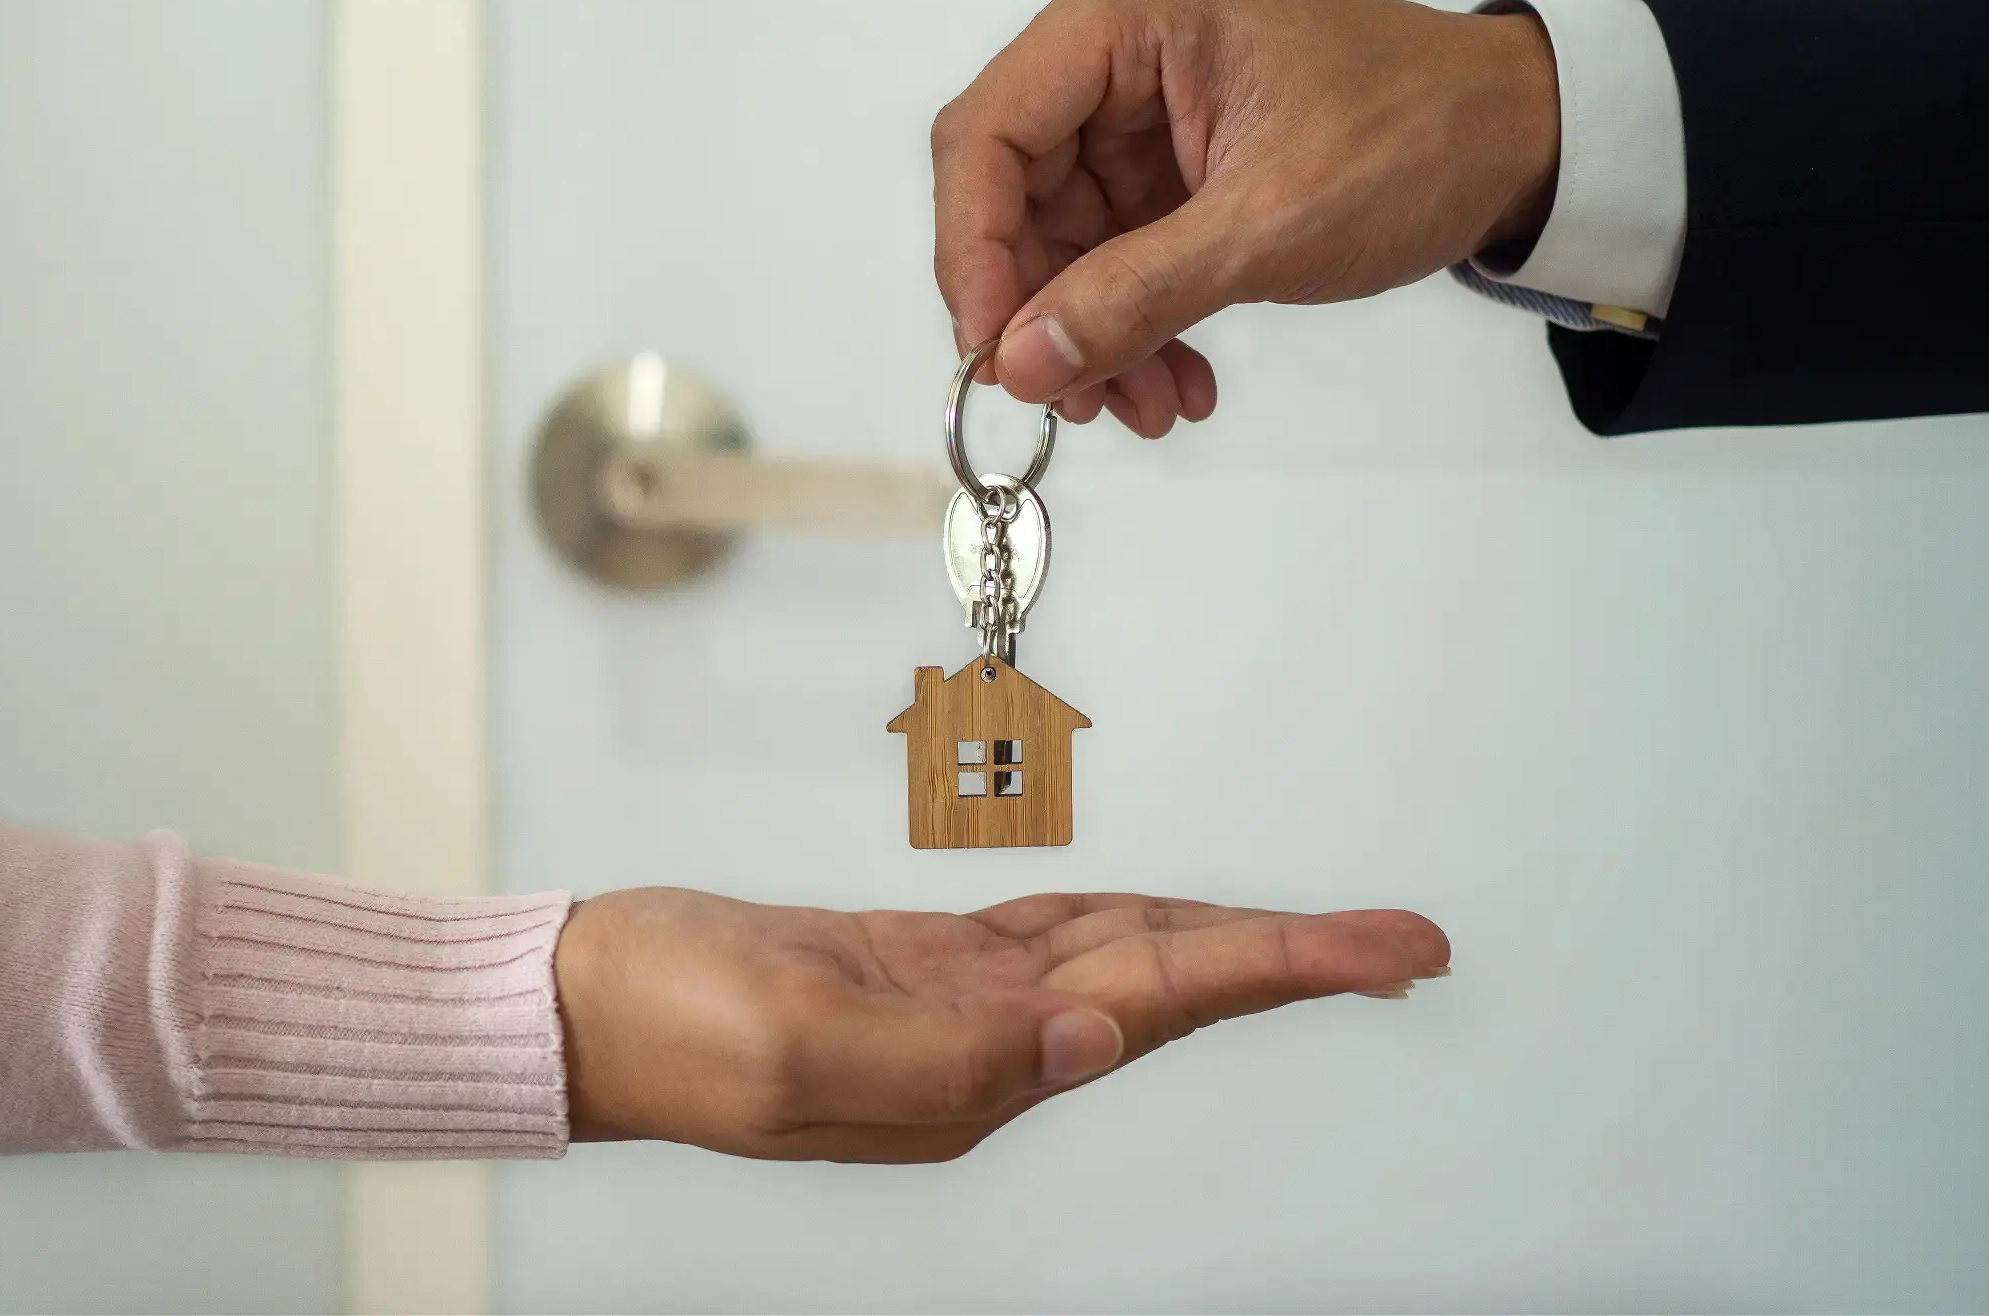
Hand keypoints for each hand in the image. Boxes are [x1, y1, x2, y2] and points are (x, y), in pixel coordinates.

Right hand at [555, 887, 1447, 1161]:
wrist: (582, 1005)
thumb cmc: (670, 1026)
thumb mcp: (798, 1045)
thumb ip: (950, 1053)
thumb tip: (1097, 1038)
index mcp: (976, 1073)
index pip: (1166, 1003)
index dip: (1287, 968)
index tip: (1392, 950)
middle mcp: (989, 1049)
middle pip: (1175, 986)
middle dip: (1296, 958)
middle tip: (1406, 939)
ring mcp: (956, 1009)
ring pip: (1128, 960)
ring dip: (1229, 940)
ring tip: (1327, 933)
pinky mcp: (918, 967)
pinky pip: (1055, 938)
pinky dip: (1130, 918)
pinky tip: (1170, 916)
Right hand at [932, 0, 1559, 435]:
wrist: (1519, 140)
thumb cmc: (1416, 140)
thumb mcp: (1270, 227)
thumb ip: (1134, 297)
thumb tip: (1019, 365)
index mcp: (1125, 14)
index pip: (988, 135)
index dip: (974, 253)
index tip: (997, 355)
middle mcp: (1113, 47)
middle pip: (1012, 195)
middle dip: (1046, 311)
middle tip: (1081, 401)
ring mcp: (1136, 109)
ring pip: (1059, 242)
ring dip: (1094, 336)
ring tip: (1149, 407)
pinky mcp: (1165, 162)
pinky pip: (1112, 256)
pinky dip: (1134, 325)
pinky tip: (1176, 381)